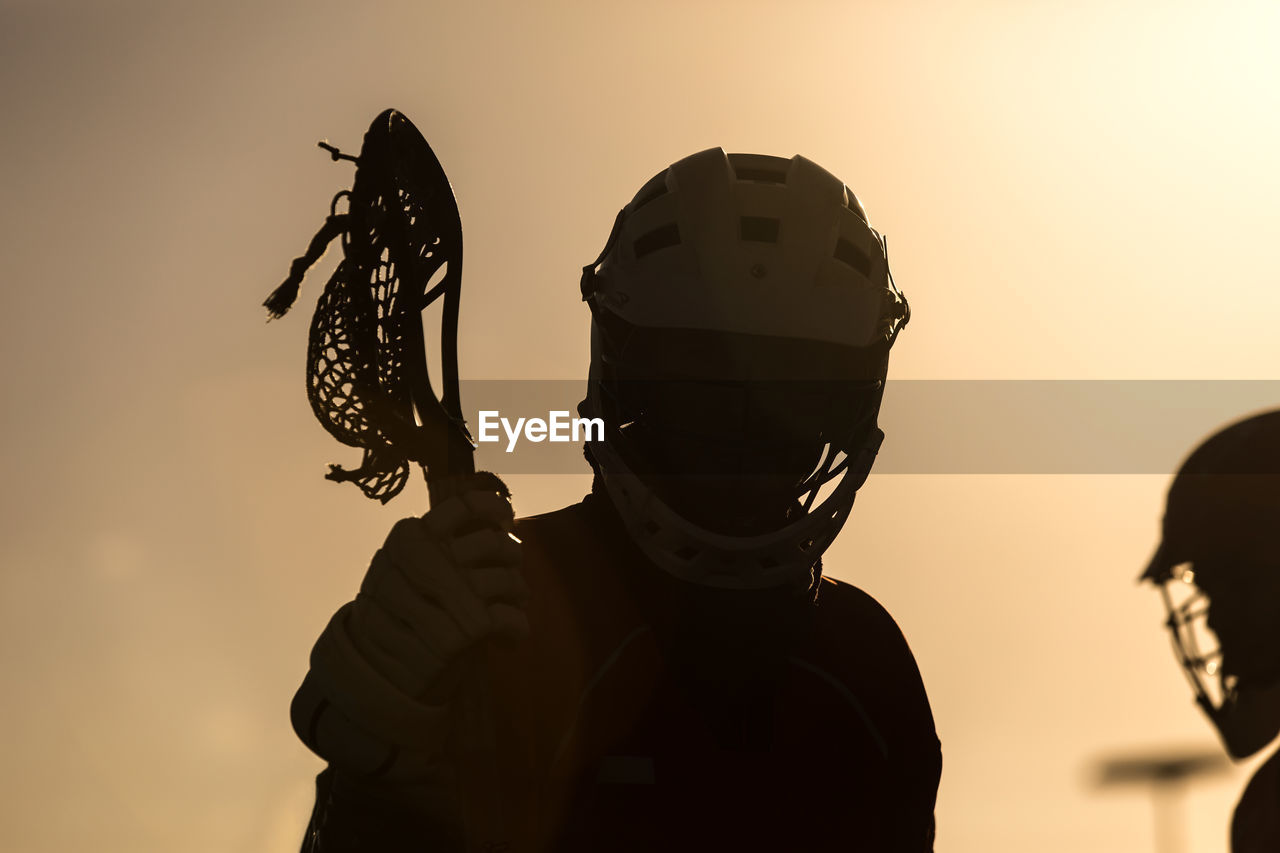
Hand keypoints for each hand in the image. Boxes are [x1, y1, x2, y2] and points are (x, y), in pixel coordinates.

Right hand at [296, 478, 527, 776]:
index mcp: (409, 537)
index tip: (504, 518)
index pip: (463, 508)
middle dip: (512, 558)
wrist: (376, 673)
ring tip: (511, 605)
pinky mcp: (460, 633)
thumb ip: (442, 545)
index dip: (493, 509)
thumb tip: (499, 523)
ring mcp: (443, 595)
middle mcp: (424, 559)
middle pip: (495, 544)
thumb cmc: (399, 614)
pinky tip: (508, 637)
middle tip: (509, 575)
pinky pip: (509, 619)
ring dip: (517, 594)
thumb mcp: (405, 570)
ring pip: (507, 580)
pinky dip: (516, 628)